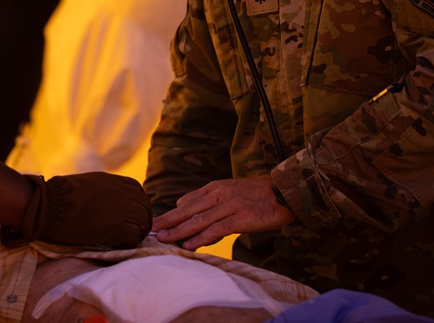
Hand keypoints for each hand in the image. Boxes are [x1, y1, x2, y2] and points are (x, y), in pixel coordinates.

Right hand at [1, 172, 151, 248]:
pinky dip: (132, 241)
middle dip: (143, 218)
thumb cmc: (57, 196)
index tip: (132, 213)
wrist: (49, 206)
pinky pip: (135, 235)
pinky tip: (123, 245)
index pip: (137, 190)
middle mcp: (121, 192)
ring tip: (130, 240)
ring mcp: (122, 208)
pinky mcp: (117, 227)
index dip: (137, 203)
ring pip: (143, 221)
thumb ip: (99, 189)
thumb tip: (100, 198)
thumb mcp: (83, 184)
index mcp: (111, 180)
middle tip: (136, 230)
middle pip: (145, 205)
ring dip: (139, 231)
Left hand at [152, 175, 294, 250]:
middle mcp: (219, 195)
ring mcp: (229, 206)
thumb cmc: (257, 194)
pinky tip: (190, 245)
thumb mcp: (229, 190)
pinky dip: (202, 237)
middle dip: (167, 222)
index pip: (187, 203)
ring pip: (199, 220)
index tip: (153, 223)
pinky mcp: (241, 217)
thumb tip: (182, 204)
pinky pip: (217, 229)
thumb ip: (207, 198)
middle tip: (149, 230)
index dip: (170, 214)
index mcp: (215, 188)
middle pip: (188, 211)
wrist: (284, 191)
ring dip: (179, 231)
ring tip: (163, 239)